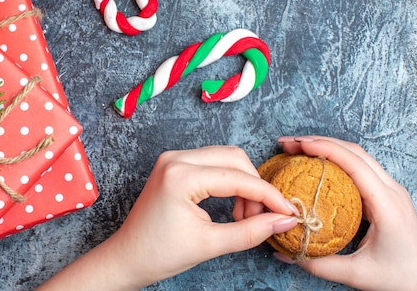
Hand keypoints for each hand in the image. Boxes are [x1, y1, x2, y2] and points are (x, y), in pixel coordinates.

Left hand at [37, 145, 298, 290]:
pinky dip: (229, 181)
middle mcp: (176, 158)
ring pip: (225, 158)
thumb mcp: (210, 245)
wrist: (127, 257)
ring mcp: (173, 158)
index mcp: (181, 176)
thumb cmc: (159, 253)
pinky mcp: (174, 164)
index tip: (289, 212)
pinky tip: (232, 206)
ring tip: (244, 217)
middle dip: (255, 187)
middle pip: (235, 158)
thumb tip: (284, 220)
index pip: (238, 177)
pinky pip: (212, 163)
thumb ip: (251, 231)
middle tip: (262, 218)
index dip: (268, 195)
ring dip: (243, 183)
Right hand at [276, 136, 416, 290]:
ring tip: (298, 149)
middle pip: (355, 152)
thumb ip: (318, 264)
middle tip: (290, 144)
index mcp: (387, 205)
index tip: (298, 145)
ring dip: (328, 147)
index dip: (325, 149)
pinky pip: (360, 167)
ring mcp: (392, 191)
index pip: (355, 164)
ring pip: (358, 156)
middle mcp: (392, 191)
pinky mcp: (387, 195)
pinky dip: (337, 159)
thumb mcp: (357, 275)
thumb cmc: (401, 279)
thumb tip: (284, 253)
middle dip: (320, 142)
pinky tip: (317, 164)